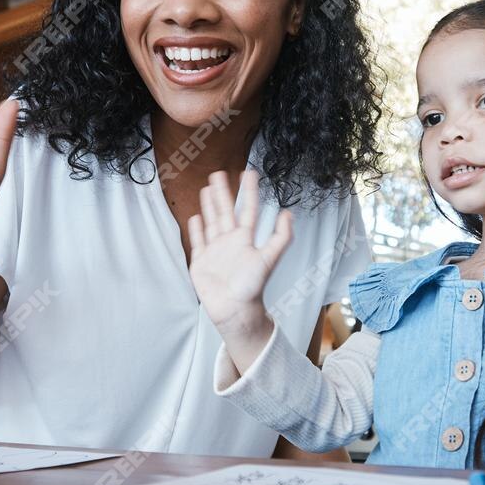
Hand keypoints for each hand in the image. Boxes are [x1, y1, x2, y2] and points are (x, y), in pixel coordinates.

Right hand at [187, 169, 292, 336]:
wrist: (234, 310)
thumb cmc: (252, 288)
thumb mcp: (269, 259)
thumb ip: (280, 237)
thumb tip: (289, 214)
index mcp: (245, 239)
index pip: (247, 209)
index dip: (248, 192)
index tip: (248, 174)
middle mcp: (230, 242)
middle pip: (225, 211)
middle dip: (222, 193)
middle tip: (218, 174)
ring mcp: (214, 251)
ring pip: (211, 223)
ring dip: (209, 206)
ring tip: (207, 189)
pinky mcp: (201, 262)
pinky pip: (198, 242)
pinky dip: (196, 230)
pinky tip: (195, 218)